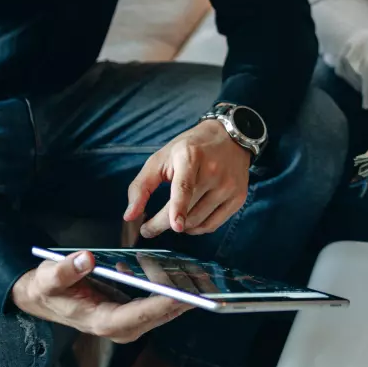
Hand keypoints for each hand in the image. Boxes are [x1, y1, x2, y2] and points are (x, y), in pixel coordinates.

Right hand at [10, 251, 190, 343]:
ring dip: (179, 294)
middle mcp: (118, 327)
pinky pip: (156, 303)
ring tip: (197, 273)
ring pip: (161, 311)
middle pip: (158, 316)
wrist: (44, 296)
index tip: (184, 295)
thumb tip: (86, 259)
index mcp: (102, 321)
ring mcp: (126, 322)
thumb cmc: (47, 288)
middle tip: (204, 281)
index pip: (139, 315)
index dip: (162, 305)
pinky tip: (174, 270)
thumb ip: (66, 269)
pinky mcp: (130, 313)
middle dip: (182, 300)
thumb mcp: (48, 277)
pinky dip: (168, 289)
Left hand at [124, 120, 251, 238]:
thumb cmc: (190, 148)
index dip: (179, 207)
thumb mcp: (161, 158)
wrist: (229, 137)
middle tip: (148, 229)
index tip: (175, 225)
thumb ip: (141, 186)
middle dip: (163, 224)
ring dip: (179, 226)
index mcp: (191, 156)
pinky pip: (212, 225)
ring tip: (170, 218)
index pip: (185, 186)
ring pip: (198, 221)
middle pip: (188, 210)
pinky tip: (188, 220)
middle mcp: (213, 171)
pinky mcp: (238, 197)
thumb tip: (129, 216)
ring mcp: (228, 186)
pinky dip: (196, 228)